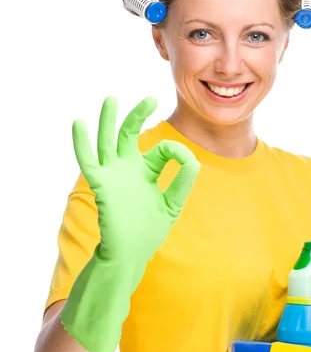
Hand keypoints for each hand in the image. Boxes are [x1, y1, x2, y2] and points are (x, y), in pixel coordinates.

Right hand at [72, 95, 199, 263]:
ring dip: (109, 120)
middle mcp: (128, 168)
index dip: (178, 151)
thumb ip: (182, 181)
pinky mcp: (101, 184)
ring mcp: (113, 174)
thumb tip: (191, 158)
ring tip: (111, 99)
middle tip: (151, 98)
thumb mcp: (172, 203)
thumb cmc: (149, 230)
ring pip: (108, 140)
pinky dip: (81, 142)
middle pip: (130, 134)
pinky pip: (88, 160)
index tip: (186, 160)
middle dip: (139, 115)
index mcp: (147, 171)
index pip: (162, 149)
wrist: (130, 253)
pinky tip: (79, 124)